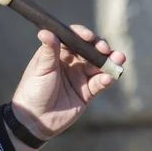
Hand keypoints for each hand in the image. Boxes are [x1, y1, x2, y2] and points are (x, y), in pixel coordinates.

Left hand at [10, 26, 125, 150]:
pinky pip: (99, 83)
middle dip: (101, 47)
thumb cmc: (33, 91)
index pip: (75, 39)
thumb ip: (48, 50)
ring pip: (99, 66)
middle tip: (105, 49)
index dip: (83, 35)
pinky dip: (105, 79)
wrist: (35, 119)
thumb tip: (45, 30)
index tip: (88, 37)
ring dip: (109, 61)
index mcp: (59, 54)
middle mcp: (71, 63)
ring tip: (118, 59)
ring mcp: (80, 78)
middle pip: (90, 50)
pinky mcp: (86, 93)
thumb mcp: (41, 69)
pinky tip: (107, 78)